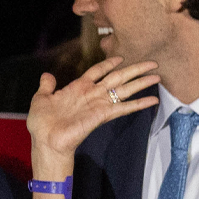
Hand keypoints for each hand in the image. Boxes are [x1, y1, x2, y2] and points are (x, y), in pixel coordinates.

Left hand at [26, 57, 160, 172]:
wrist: (45, 140)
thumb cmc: (41, 123)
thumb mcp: (40, 99)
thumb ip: (46, 86)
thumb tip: (47, 75)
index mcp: (78, 88)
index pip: (97, 71)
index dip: (108, 63)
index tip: (120, 57)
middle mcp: (92, 94)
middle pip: (117, 77)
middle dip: (135, 69)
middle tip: (152, 62)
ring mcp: (99, 104)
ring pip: (124, 89)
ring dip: (141, 82)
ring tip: (158, 75)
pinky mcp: (103, 115)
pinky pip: (124, 107)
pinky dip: (139, 104)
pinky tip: (153, 100)